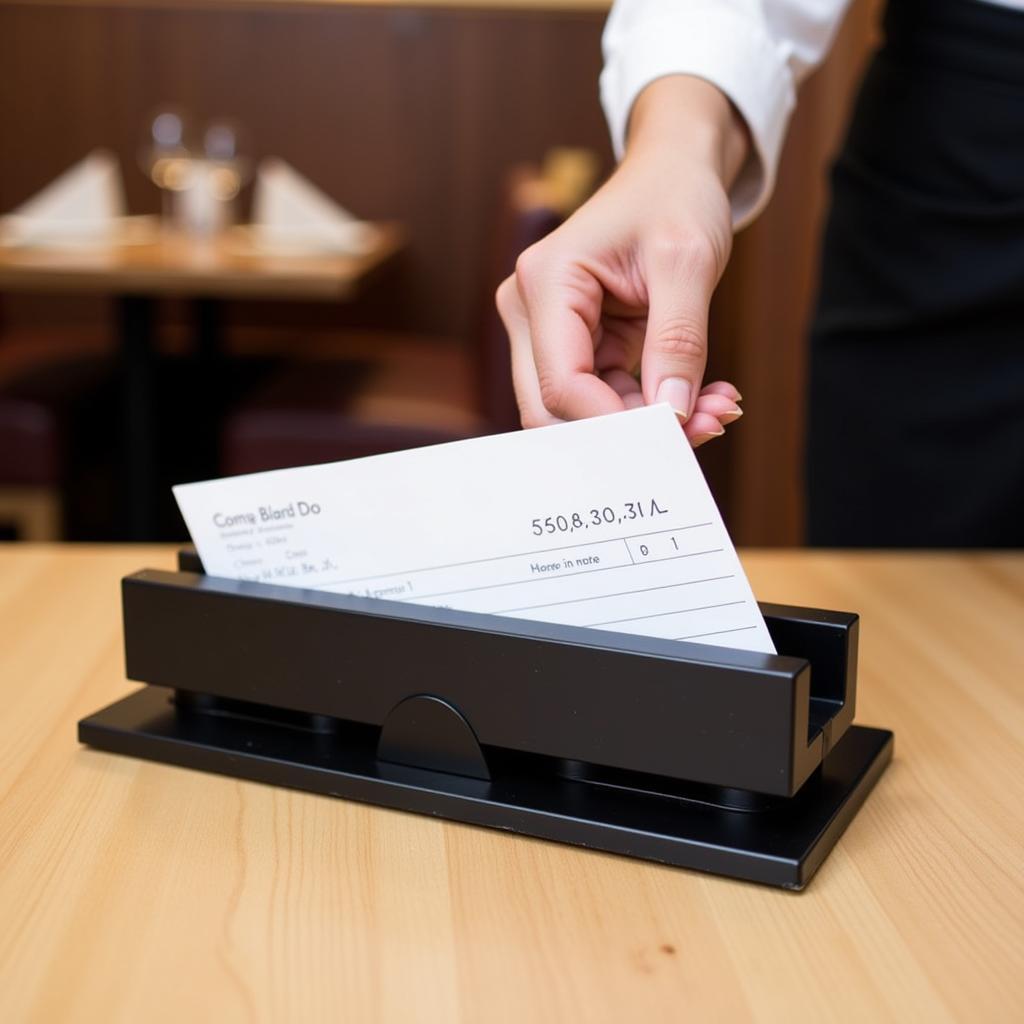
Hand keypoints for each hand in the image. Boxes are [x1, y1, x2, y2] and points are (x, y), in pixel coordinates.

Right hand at [496, 76, 748, 445]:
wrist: (672, 172)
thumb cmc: (674, 197)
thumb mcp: (688, 260)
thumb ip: (679, 339)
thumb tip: (673, 415)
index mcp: (546, 281)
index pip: (563, 383)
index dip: (616, 422)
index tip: (681, 432)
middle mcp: (530, 311)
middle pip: (555, 410)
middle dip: (628, 431)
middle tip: (706, 428)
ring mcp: (547, 332)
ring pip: (582, 413)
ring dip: (648, 423)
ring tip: (718, 407)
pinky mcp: (575, 346)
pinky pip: (605, 399)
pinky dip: (652, 407)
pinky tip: (702, 395)